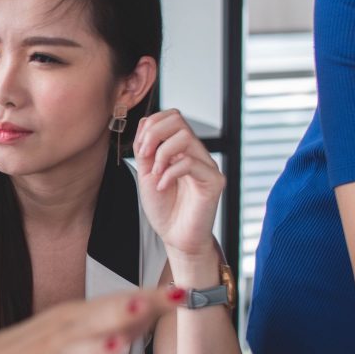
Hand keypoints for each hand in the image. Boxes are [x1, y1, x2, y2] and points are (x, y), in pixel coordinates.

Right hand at [0, 288, 181, 353]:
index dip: (149, 298)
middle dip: (119, 311)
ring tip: (115, 346)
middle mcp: (61, 338)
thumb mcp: (67, 327)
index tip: (181, 292)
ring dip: (94, 351)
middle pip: (94, 320)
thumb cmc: (29, 351)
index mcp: (72, 318)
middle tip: (146, 302)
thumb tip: (151, 307)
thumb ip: (109, 320)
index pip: (116, 302)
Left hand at [132, 109, 224, 260]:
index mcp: (181, 148)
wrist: (175, 236)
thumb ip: (146, 149)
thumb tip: (146, 123)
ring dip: (162, 153)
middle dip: (154, 134)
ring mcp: (207, 165)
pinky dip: (170, 173)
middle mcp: (197, 152)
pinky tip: (162, 187)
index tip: (140, 149)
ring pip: (185, 137)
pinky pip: (191, 163)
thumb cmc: (163, 207)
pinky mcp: (214, 181)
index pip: (171, 116)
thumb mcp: (146, 173)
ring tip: (155, 174)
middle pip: (178, 119)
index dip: (151, 125)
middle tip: (145, 157)